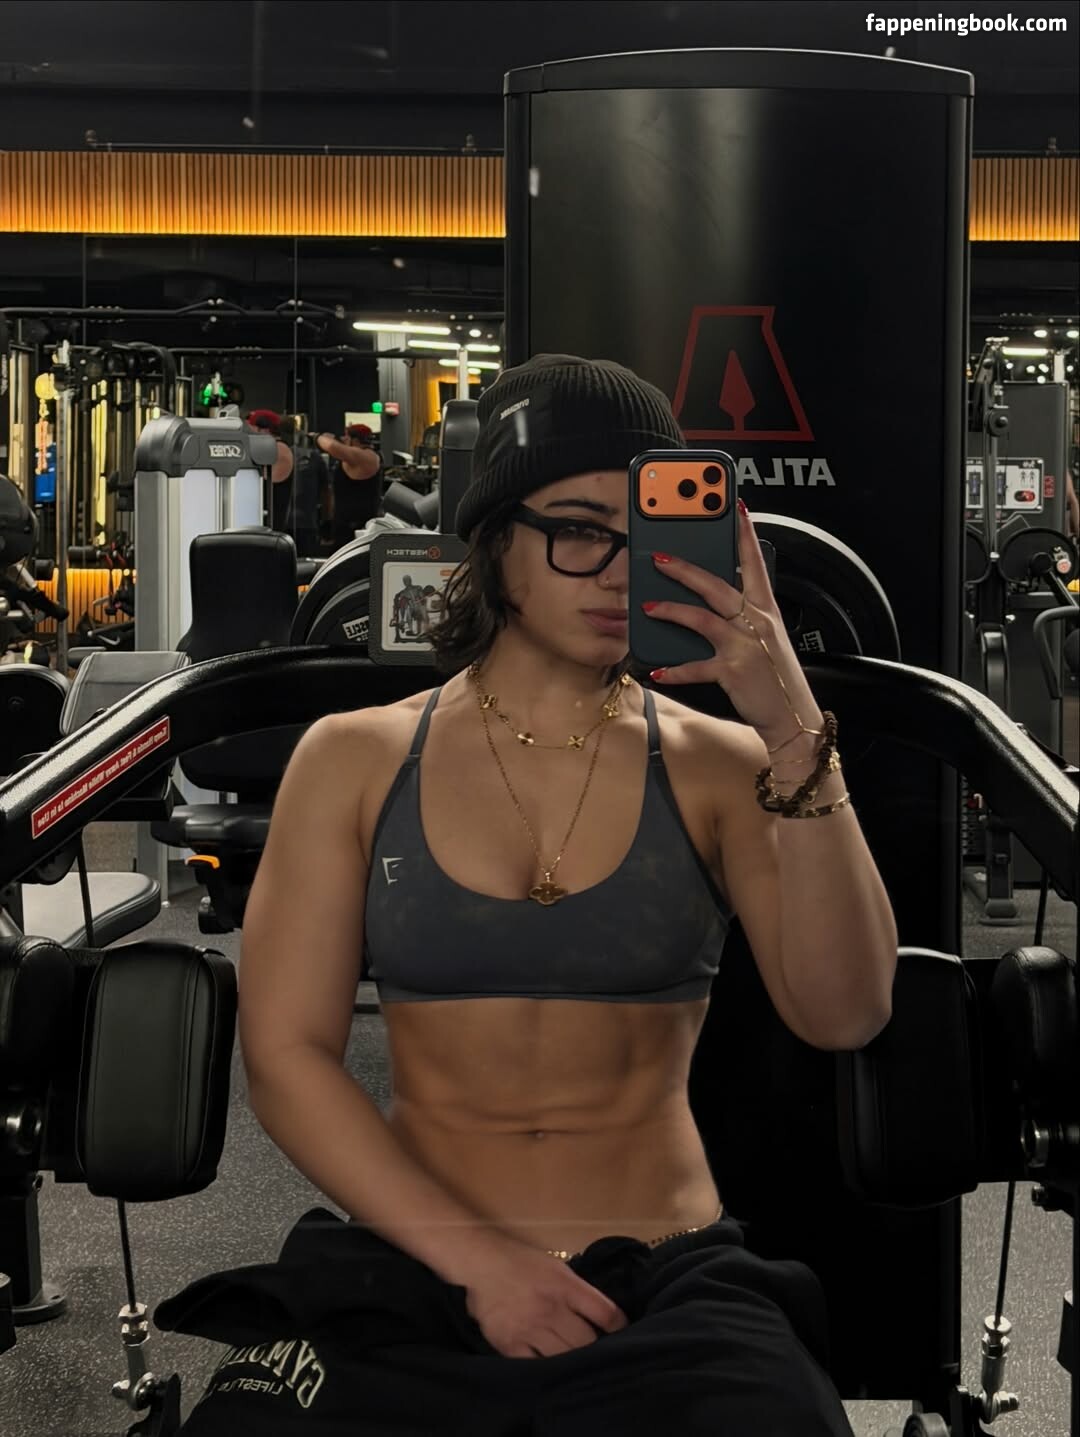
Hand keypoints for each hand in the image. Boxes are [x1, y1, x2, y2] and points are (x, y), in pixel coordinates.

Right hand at [461, 1240, 627, 1358]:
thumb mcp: (557, 1268)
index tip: (620, 1332)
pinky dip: (546, 1366)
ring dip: (572, 1358)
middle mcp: (550, 1309)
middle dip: (594, 1345)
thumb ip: (578, 1292)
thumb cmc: (523, 1262)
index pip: (606, 1313)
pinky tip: (550, 1364)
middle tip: (596, 1348)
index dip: (619, 1326)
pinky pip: (537, 1365)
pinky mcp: (510, 1345)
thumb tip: (602, 1317)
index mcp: (565, 1286)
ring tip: (574, 1359)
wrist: (482, 1264)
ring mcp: (530, 1329)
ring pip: (565, 1357)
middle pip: (587, 1341)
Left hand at [644, 501, 821, 741]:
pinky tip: (657, 670)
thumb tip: (711, 599)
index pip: (754, 562)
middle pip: (716, 585)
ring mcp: (744, 645)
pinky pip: (697, 666)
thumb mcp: (766, 637)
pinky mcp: (732, 670)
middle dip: (685, 569)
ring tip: (648, 606)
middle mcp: (755, 622)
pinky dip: (676, 669)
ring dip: (671, 610)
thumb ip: (744, 615)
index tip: (738, 506)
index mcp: (765, 609)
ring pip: (702, 618)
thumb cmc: (775, 675)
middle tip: (660, 558)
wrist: (791, 715)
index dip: (746, 533)